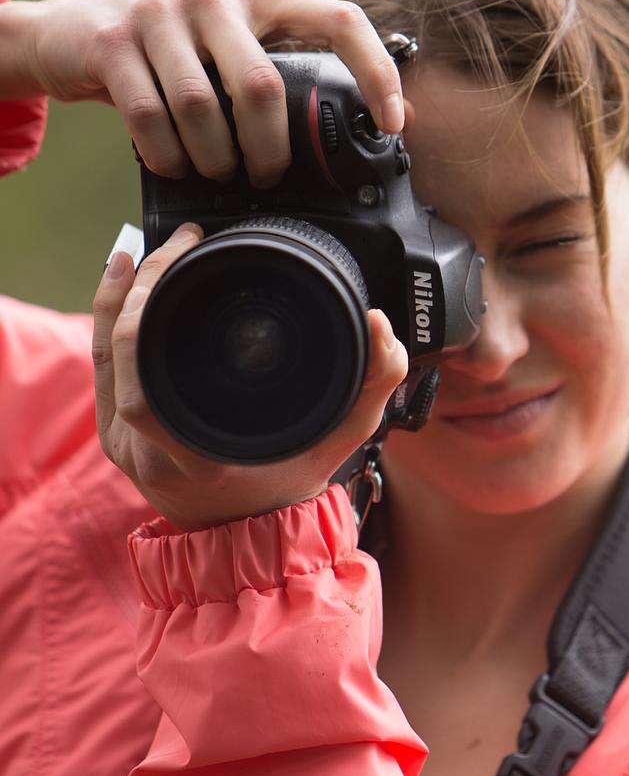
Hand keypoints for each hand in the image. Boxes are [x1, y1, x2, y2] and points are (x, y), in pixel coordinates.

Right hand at [1, 0, 404, 184]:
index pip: (340, 20)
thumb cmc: (173, 57)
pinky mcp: (114, 41)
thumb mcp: (235, 55)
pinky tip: (172, 165)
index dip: (375, 72)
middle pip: (261, 88)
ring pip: (203, 109)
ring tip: (214, 173)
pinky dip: (167, 157)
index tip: (391, 125)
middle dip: (268, 151)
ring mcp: (160, 14)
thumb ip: (294, 78)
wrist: (72, 34)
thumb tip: (396, 118)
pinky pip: (151, 117)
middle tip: (265, 177)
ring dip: (213, 160)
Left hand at [93, 222, 408, 530]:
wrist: (250, 532)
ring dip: (117, 298)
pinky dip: (109, 320)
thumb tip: (381, 326)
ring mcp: (125, 444)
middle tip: (177, 243)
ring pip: (101, 358)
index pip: (141, 380)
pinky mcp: (116, 434)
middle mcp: (149, 452)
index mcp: (194, 455)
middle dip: (137, 287)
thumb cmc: (291, 484)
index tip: (185, 253)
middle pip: (115, 357)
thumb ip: (374, 384)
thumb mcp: (342, 439)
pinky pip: (102, 369)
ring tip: (142, 252)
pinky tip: (122, 282)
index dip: (145, 305)